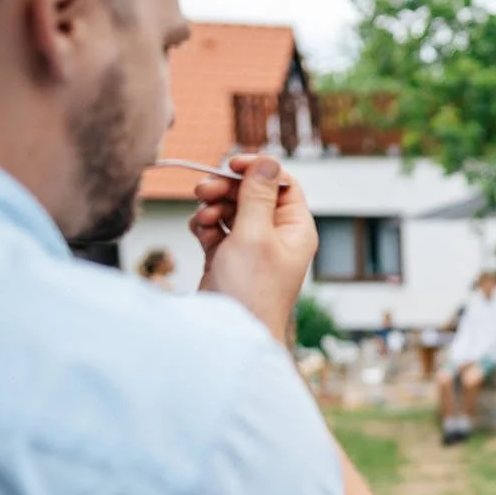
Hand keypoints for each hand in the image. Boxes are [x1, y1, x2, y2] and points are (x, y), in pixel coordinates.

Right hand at [190, 155, 316, 338]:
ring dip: (212, 207)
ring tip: (201, 219)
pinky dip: (205, 226)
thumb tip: (269, 161)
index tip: (231, 165)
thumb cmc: (250, 288)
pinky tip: (199, 232)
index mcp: (296, 229)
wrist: (230, 333)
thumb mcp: (255, 235)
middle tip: (202, 190)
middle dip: (227, 189)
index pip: (282, 184)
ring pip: (230, 210)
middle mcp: (277, 237)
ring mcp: (252, 248)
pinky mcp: (228, 259)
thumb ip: (258, 195)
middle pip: (252, 194)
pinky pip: (216, 229)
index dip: (258, 170)